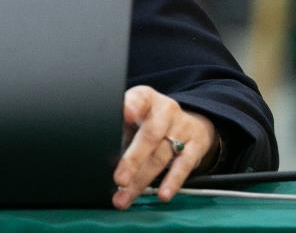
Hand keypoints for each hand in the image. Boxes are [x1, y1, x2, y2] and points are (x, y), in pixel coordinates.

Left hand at [111, 86, 217, 209]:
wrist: (191, 123)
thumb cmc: (152, 121)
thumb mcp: (136, 114)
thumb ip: (121, 128)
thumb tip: (100, 153)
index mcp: (146, 98)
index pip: (139, 99)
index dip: (132, 106)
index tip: (126, 114)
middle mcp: (165, 111)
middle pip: (149, 135)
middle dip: (133, 160)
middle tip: (118, 179)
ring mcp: (182, 128)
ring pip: (161, 156)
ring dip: (142, 180)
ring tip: (125, 196)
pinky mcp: (196, 147)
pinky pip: (183, 166)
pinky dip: (172, 182)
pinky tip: (162, 194)